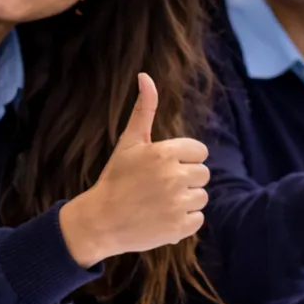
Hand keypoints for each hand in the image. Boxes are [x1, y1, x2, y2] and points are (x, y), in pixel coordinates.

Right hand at [58, 73, 209, 267]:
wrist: (100, 221)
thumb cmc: (115, 179)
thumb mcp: (129, 142)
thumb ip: (144, 109)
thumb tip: (145, 75)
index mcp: (164, 153)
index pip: (199, 152)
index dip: (183, 160)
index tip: (162, 168)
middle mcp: (173, 177)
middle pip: (203, 174)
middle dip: (185, 180)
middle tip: (159, 188)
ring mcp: (177, 204)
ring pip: (201, 197)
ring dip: (185, 201)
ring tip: (160, 203)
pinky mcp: (179, 227)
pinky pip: (198, 219)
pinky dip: (184, 221)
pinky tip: (163, 218)